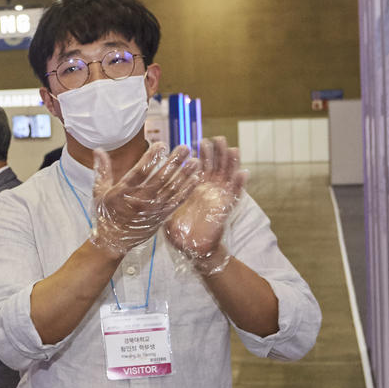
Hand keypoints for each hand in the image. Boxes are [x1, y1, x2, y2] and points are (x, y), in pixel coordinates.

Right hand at [87, 144, 200, 259]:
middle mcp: (139, 200)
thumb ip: (102, 170)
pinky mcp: (160, 217)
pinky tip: (195, 179)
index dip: (151, 157)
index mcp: (123, 192)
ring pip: (171, 189)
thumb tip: (98, 150)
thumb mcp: (99, 192)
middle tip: (185, 148)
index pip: (140, 171)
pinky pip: (176, 202)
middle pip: (160, 178)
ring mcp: (152, 209)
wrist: (113, 241)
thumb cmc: (105, 214)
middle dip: (174, 162)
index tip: (161, 145)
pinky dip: (186, 191)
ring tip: (195, 161)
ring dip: (185, 174)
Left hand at [165, 138, 247, 275]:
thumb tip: (145, 189)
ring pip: (227, 175)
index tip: (198, 141)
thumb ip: (160, 199)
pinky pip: (235, 194)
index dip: (201, 154)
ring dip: (230, 162)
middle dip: (217, 152)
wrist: (194, 248)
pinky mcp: (226, 207)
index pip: (199, 166)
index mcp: (193, 188)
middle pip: (215, 166)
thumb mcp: (167, 211)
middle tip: (216, 139)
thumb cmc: (180, 230)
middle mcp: (208, 189)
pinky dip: (240, 184)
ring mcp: (218, 197)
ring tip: (232, 148)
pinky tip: (243, 173)